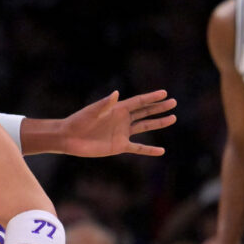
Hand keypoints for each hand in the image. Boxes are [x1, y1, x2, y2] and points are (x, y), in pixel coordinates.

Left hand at [60, 90, 176, 157]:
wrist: (69, 138)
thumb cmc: (78, 121)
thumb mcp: (92, 112)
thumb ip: (105, 104)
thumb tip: (116, 93)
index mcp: (117, 109)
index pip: (138, 102)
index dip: (151, 97)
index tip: (165, 93)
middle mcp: (122, 119)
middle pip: (145, 112)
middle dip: (159, 107)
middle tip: (174, 102)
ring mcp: (122, 133)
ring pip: (144, 126)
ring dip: (158, 123)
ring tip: (173, 118)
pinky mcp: (119, 146)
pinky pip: (137, 148)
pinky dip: (149, 150)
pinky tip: (161, 151)